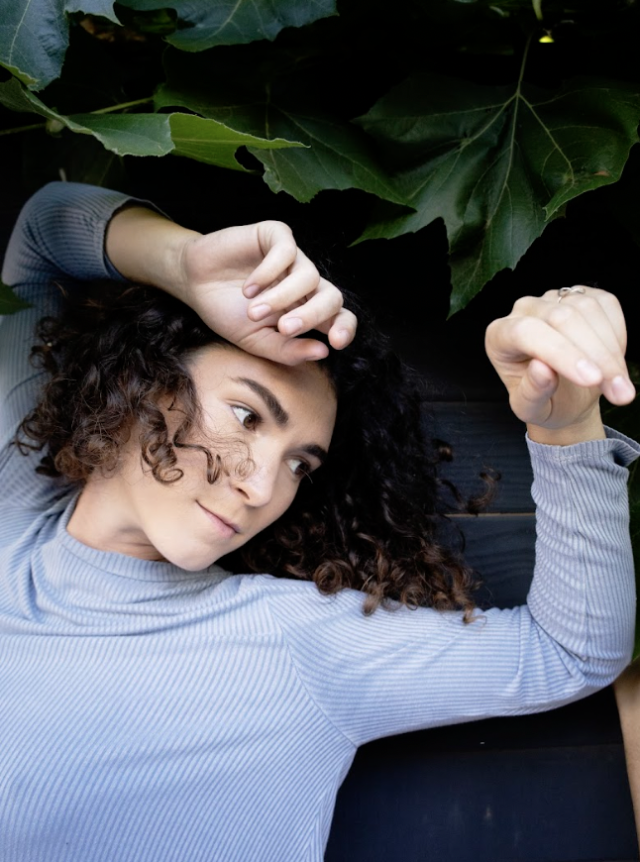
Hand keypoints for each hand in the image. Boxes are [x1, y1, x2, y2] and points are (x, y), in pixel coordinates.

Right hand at [177, 220, 355, 364]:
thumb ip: (287, 350)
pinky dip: (268, 273)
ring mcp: (293, 258)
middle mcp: (306, 284)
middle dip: (312, 316)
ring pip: (309, 276)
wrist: (194, 284)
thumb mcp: (256, 341)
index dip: (345, 328)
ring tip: (254, 311)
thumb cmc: (227, 313)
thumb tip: (323, 352)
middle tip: (284, 328)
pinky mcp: (276, 236)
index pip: (340, 317)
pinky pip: (287, 251)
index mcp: (307, 310)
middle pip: (332, 297)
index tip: (335, 342)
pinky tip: (248, 288)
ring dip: (281, 297)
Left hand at [485, 286, 635, 443]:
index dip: (560, 353)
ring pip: (587, 309)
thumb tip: (543, 370)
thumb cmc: (542, 401)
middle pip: (561, 318)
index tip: (591, 379)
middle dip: (596, 356)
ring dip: (611, 350)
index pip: (526, 332)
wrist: (563, 395)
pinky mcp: (582, 295)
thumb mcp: (530, 408)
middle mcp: (524, 310)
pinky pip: (607, 305)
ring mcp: (554, 298)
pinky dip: (618, 335)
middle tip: (619, 393)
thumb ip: (531, 392)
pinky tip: (615, 362)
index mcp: (499, 335)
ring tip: (620, 387)